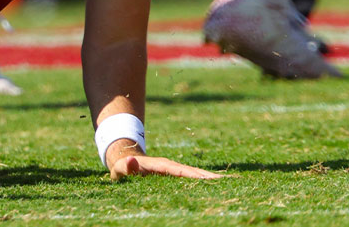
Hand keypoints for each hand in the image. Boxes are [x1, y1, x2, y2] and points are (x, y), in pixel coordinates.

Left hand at [109, 154, 225, 180]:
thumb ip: (125, 166)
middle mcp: (170, 166)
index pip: (179, 171)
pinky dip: (204, 182)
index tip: (208, 179)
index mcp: (160, 165)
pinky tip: (216, 188)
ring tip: (229, 184)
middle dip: (208, 177)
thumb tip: (130, 161)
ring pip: (195, 175)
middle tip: (228, 182)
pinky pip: (192, 179)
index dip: (193, 175)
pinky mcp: (175, 175)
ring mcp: (174, 170)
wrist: (124, 162)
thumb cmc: (122, 168)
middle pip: (192, 172)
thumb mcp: (120, 168)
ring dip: (210, 179)